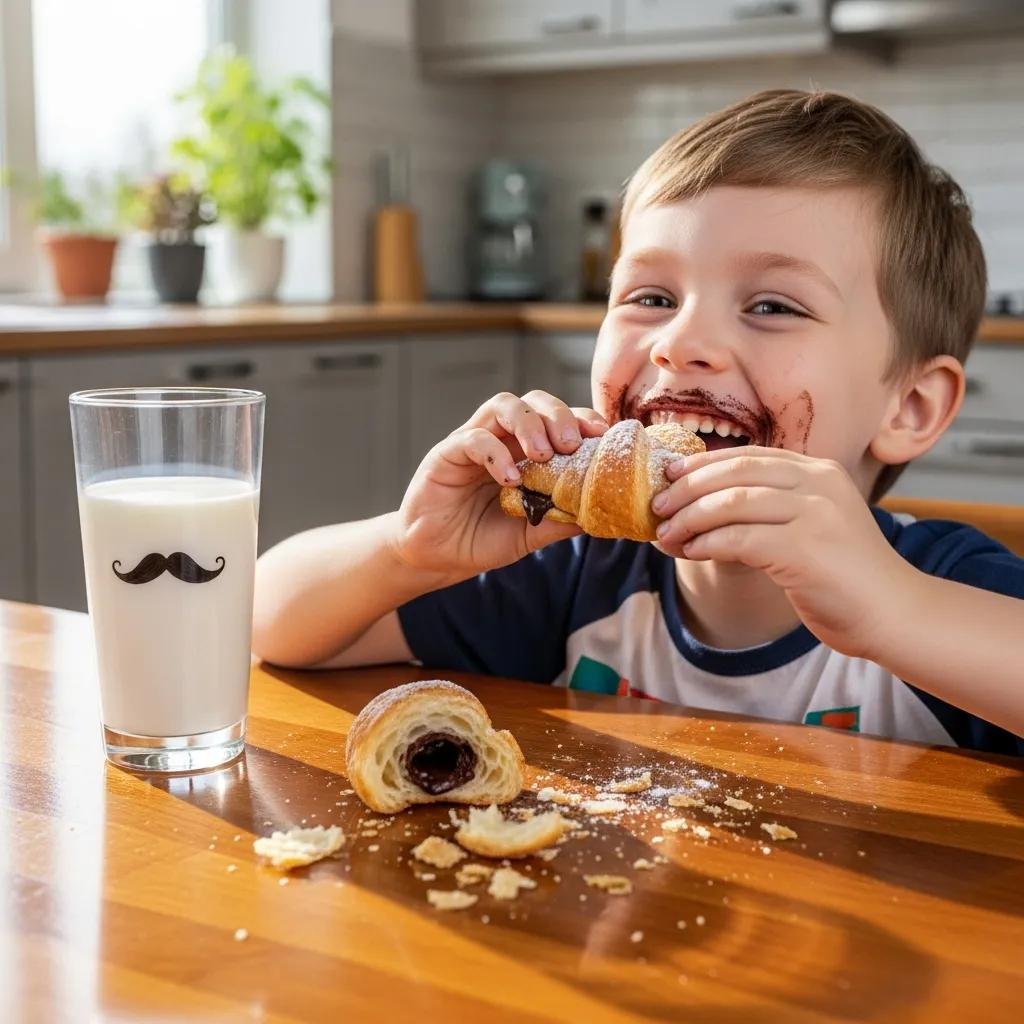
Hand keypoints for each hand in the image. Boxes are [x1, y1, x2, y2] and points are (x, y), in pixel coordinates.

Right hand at [389, 391, 607, 584]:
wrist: (436, 557)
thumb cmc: (480, 539)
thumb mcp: (530, 534)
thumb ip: (560, 521)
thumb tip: (600, 512)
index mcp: (524, 451)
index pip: (557, 419)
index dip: (581, 420)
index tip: (601, 438)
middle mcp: (501, 439)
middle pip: (533, 401)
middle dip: (558, 415)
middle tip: (572, 444)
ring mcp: (473, 442)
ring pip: (503, 405)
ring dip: (529, 424)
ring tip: (543, 455)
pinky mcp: (446, 454)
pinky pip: (472, 439)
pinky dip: (496, 454)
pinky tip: (510, 479)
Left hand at [650, 446, 914, 658]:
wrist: (892, 613)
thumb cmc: (843, 576)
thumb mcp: (812, 525)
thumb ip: (773, 508)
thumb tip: (702, 503)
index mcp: (820, 472)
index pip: (750, 455)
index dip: (703, 464)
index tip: (670, 476)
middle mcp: (819, 484)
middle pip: (735, 472)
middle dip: (687, 488)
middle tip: (658, 506)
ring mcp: (816, 514)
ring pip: (732, 502)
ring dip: (689, 518)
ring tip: (666, 534)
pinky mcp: (806, 549)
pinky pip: (739, 539)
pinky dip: (707, 544)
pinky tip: (690, 552)